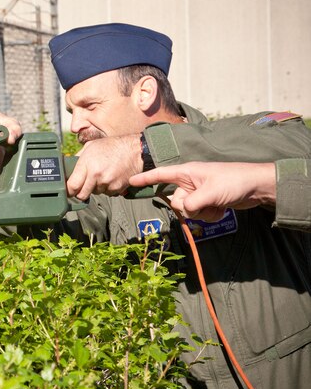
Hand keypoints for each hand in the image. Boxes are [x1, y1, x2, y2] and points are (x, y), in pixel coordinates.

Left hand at [66, 134, 142, 199]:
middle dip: (81, 191)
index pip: (72, 186)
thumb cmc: (113, 146)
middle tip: (83, 185)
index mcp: (87, 164)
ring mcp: (107, 183)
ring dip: (95, 188)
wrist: (135, 151)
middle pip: (82, 195)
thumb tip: (68, 166)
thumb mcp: (90, 146)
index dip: (68, 190)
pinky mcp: (116, 188)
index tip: (68, 190)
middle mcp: (96, 175)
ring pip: (94, 193)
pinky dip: (107, 188)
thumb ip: (78, 158)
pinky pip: (106, 193)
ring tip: (102, 174)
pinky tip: (110, 177)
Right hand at [128, 162, 276, 221]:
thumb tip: (183, 211)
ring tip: (217, 205)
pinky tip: (222, 209)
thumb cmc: (234, 181)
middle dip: (189, 207)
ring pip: (188, 211)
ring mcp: (199, 193)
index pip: (160, 175)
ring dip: (202, 213)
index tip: (129, 182)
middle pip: (175, 201)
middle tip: (206, 202)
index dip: (144, 179)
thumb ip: (192, 203)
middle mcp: (190, 182)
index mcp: (186, 173)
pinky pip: (199, 215)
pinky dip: (210, 216)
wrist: (258, 186)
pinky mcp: (207, 202)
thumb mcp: (210, 192)